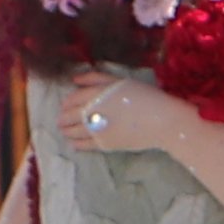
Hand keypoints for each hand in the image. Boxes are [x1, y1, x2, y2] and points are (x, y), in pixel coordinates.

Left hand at [60, 71, 174, 152]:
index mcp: (96, 94)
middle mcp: (92, 112)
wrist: (162, 121)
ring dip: (66, 132)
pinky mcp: (105, 144)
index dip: (66, 102)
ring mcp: (97, 129)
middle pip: (69, 116)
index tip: (64, 105)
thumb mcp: (121, 81)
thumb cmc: (145, 97)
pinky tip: (75, 144)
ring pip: (74, 131)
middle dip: (63, 118)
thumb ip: (96, 78)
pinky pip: (85, 145)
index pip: (73, 99)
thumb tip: (74, 80)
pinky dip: (77, 144)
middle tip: (60, 121)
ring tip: (65, 132)